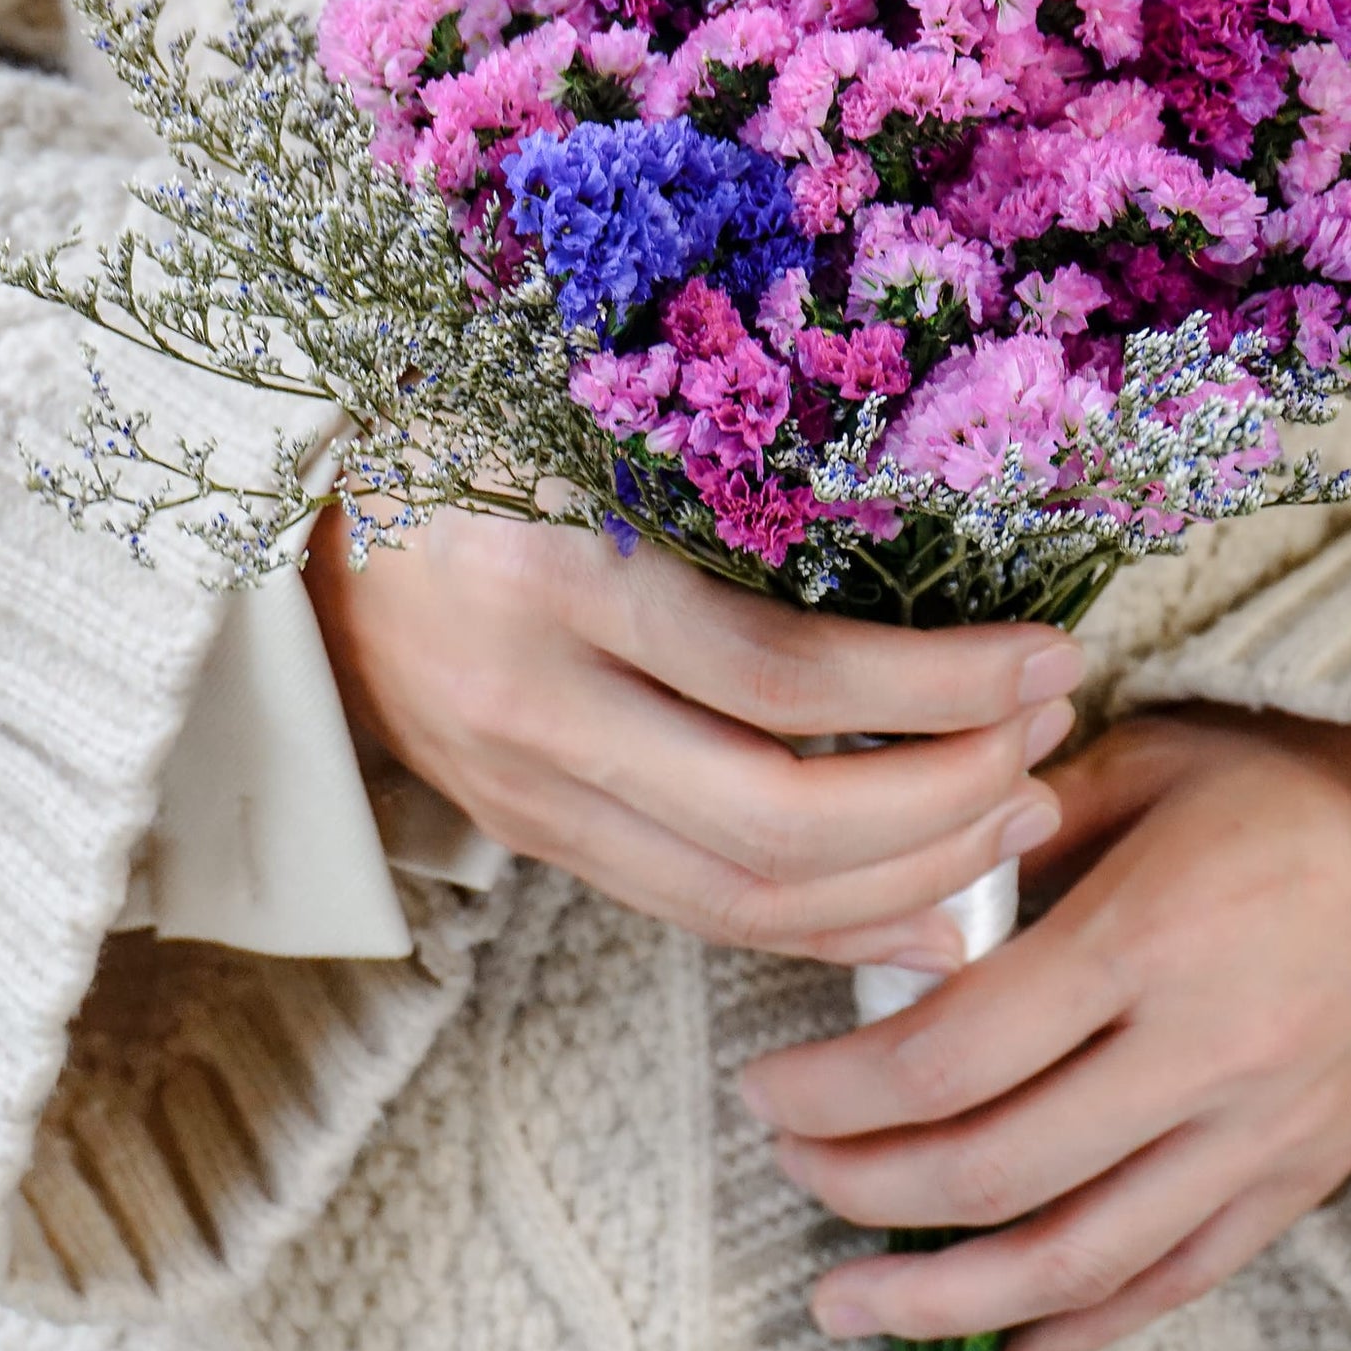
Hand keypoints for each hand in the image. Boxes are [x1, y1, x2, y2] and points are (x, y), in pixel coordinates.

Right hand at [304, 508, 1081, 970]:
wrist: (301, 519)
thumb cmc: (471, 434)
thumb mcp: (587, 422)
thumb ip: (727, 482)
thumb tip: (925, 537)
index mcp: (556, 582)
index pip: (784, 677)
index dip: (938, 688)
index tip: (1049, 656)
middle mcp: (534, 712)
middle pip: (777, 820)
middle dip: (945, 801)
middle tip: (1049, 742)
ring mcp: (523, 796)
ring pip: (742, 896)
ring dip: (906, 878)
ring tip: (1018, 822)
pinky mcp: (529, 836)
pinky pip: (695, 912)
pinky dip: (825, 928)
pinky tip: (927, 919)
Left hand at [740, 713, 1350, 1350]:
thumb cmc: (1299, 794)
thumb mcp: (1156, 763)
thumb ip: (1029, 820)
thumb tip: (917, 871)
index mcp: (1151, 936)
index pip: (954, 1050)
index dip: (836, 1087)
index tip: (772, 1085)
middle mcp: (1202, 1053)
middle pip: (991, 1168)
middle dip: (860, 1184)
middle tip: (791, 1163)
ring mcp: (1254, 1136)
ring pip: (1073, 1259)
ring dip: (942, 1296)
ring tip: (848, 1300)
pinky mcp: (1292, 1184)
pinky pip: (1171, 1282)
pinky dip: (1078, 1333)